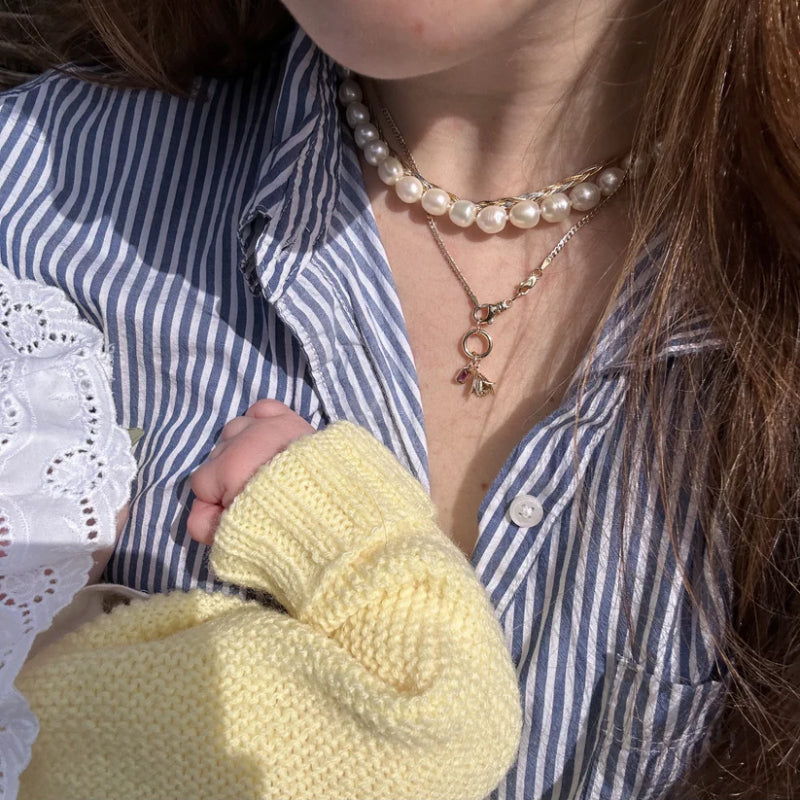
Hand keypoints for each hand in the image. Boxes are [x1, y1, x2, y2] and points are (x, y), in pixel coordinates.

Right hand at [187, 400, 314, 544]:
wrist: (337, 506)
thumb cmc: (283, 524)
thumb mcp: (236, 534)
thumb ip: (206, 524)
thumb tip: (202, 515)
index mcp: (226, 466)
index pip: (200, 484)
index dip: (214, 503)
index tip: (235, 515)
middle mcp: (243, 440)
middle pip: (218, 456)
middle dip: (229, 477)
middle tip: (255, 496)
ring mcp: (267, 426)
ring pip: (237, 429)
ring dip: (244, 448)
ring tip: (264, 469)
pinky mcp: (289, 418)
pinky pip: (262, 408)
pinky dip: (261, 420)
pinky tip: (269, 438)